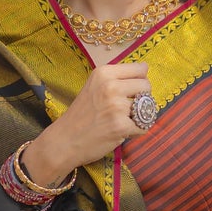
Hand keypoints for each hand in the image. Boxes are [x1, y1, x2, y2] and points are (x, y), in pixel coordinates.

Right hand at [20, 61, 152, 187]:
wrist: (64, 141)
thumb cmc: (80, 114)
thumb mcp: (94, 86)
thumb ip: (116, 79)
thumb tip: (145, 69)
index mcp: (104, 73)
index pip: (140, 69)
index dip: (139, 81)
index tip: (129, 91)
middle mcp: (111, 86)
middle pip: (146, 86)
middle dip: (142, 98)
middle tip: (125, 108)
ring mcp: (117, 106)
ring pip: (147, 107)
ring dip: (138, 116)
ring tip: (120, 121)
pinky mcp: (121, 126)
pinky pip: (143, 126)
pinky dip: (136, 131)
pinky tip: (121, 132)